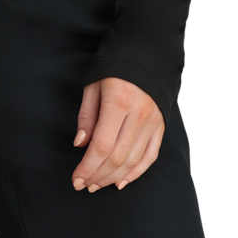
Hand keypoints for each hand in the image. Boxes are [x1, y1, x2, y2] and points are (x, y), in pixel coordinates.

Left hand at [72, 78, 163, 192]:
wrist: (149, 52)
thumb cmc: (116, 67)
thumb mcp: (94, 85)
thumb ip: (87, 116)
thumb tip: (80, 144)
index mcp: (119, 101)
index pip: (101, 146)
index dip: (87, 167)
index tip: (76, 178)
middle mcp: (139, 114)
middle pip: (116, 157)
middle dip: (97, 176)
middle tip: (84, 185)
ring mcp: (153, 121)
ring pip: (133, 161)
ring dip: (113, 177)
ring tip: (97, 184)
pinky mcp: (161, 126)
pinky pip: (149, 156)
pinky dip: (135, 173)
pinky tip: (121, 182)